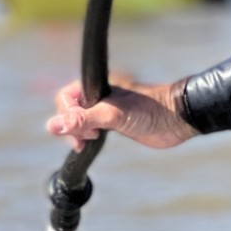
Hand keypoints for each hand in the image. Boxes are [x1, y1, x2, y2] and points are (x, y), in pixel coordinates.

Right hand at [47, 77, 197, 152]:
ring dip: (78, 133)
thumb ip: (83, 120)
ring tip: (89, 142)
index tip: (82, 129)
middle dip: (72, 126)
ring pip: (79, 121)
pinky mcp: (114, 123)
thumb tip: (52, 126)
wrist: (177, 119)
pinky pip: (90, 128)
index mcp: (97, 86)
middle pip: (69, 110)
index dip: (67, 114)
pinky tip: (89, 145)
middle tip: (87, 138)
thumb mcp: (113, 115)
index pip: (65, 97)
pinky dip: (86, 137)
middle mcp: (99, 96)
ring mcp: (106, 109)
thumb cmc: (150, 110)